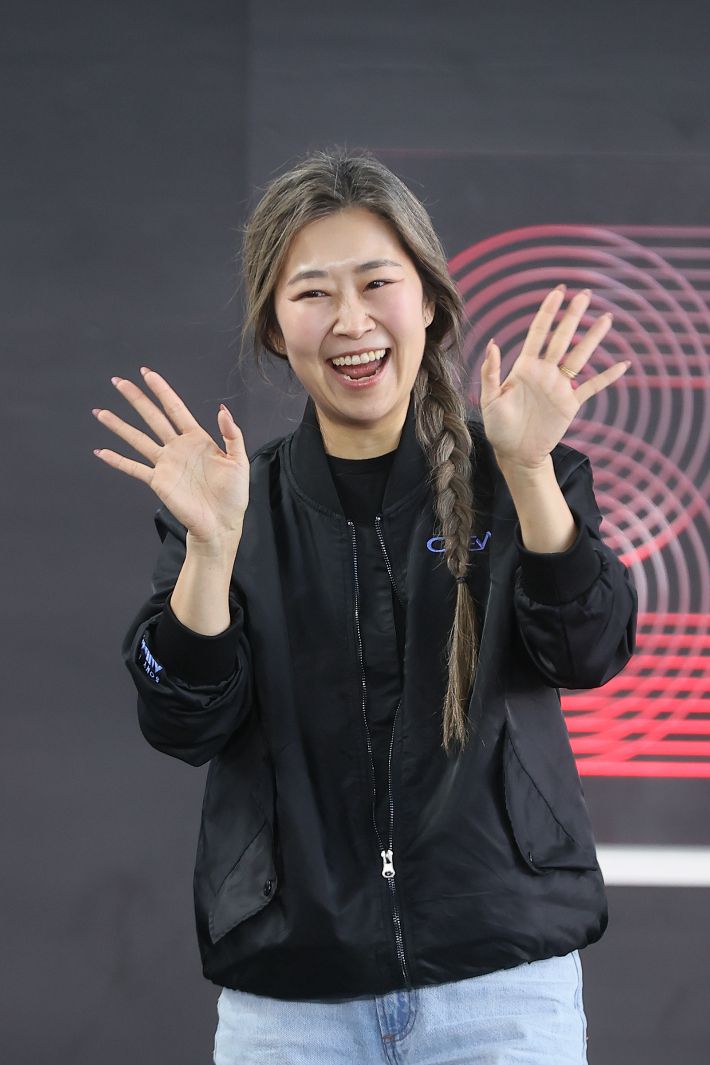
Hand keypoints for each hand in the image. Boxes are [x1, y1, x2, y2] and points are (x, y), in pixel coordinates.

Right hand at [93, 368, 249, 547]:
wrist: (222, 523)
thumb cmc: (233, 495)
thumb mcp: (238, 461)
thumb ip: (232, 434)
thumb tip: (222, 410)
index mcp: (197, 439)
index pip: (175, 408)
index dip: (161, 390)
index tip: (146, 373)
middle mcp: (177, 447)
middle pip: (152, 417)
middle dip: (135, 399)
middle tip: (118, 382)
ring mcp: (165, 464)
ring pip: (137, 439)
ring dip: (119, 426)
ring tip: (100, 412)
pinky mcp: (158, 482)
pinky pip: (134, 468)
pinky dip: (117, 461)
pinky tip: (101, 452)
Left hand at [479, 285, 629, 469]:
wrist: (515, 453)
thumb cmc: (498, 427)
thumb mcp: (489, 400)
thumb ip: (491, 372)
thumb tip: (493, 343)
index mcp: (524, 367)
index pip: (538, 333)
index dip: (548, 312)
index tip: (558, 291)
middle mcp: (545, 372)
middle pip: (562, 338)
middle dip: (573, 316)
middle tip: (586, 294)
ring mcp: (559, 387)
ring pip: (580, 356)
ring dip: (593, 338)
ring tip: (607, 319)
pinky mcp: (570, 404)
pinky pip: (592, 387)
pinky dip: (607, 377)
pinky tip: (623, 365)